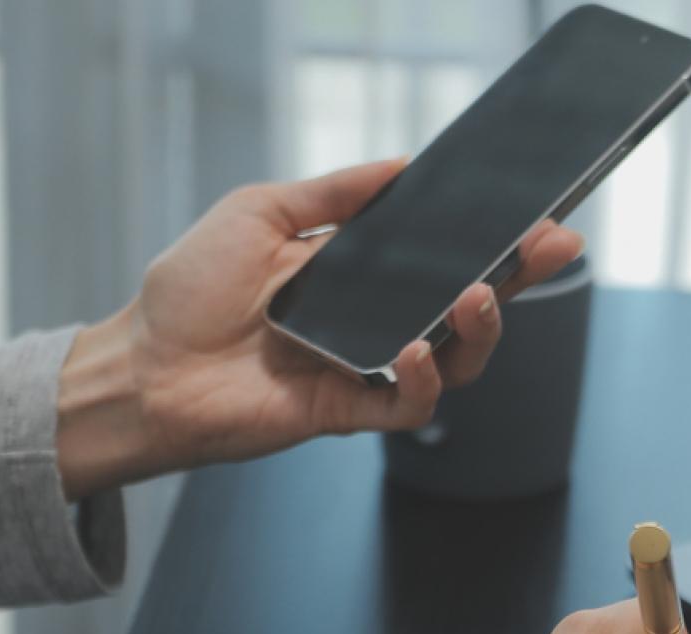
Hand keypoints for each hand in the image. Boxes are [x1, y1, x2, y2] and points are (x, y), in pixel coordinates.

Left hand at [54, 159, 584, 499]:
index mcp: (360, 272)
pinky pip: (408, 406)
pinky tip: (415, 351)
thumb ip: (332, 194)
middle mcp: (374, 320)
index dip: (497, 239)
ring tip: (477, 296)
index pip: (444, 254)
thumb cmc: (190, 291)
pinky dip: (423, 380)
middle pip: (468, 304)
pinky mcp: (348, 412)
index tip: (539, 218)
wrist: (143, 367)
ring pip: (456, 359)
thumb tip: (400, 165)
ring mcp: (366, 368)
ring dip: (479, 328)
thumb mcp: (260, 213)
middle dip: (517, 276)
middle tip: (547, 248)